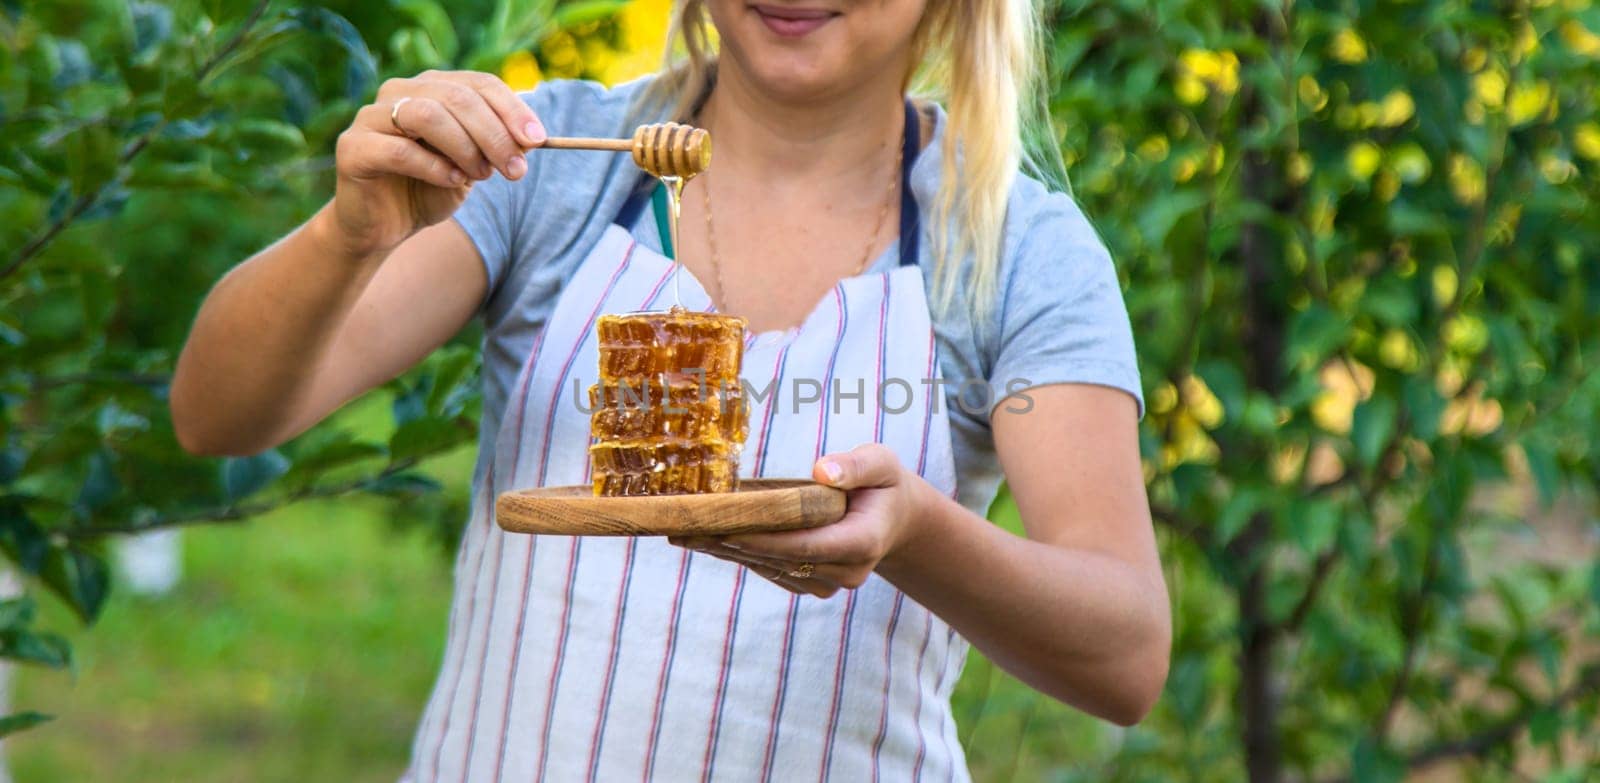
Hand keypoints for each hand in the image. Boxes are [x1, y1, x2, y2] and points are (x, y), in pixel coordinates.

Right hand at [319, 70, 545, 259]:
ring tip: (480, 175)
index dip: (512, 110)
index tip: (538, 141)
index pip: (479, 84)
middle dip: (494, 134)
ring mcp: (371, 117)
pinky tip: (452, 182)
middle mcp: (399, 92)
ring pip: (426, 115)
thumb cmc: (430, 189)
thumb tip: (533, 139)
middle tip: (515, 169)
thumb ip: (497, 148)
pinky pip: (399, 150)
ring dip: (464, 147)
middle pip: (457, 97)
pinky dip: (433, 167)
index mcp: (432, 87)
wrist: (384, 226)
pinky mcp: (353, 149)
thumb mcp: (473, 167)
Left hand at [669, 444, 929, 598]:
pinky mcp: (810, 584)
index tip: (726, 529)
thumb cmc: (882, 484)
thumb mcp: (881, 462)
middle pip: (780, 560)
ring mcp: (827, 584)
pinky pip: (770, 570)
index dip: (765, 540)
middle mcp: (845, 572)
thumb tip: (821, 471)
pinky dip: (738, 555)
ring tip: (683, 534)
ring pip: (770, 569)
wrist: (893, 518)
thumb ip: (856, 466)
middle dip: (732, 544)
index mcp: (862, 542)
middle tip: (686, 529)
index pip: (807, 546)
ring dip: (727, 552)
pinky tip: (703, 539)